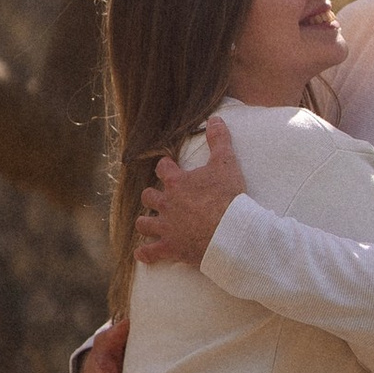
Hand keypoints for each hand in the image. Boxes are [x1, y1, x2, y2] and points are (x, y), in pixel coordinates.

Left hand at [135, 113, 245, 265]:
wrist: (231, 231)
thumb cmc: (228, 197)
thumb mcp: (226, 163)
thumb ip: (219, 140)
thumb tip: (215, 119)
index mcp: (177, 182)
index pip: (163, 168)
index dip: (166, 167)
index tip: (169, 168)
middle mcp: (166, 203)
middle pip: (149, 196)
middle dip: (153, 196)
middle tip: (162, 198)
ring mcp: (166, 227)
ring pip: (144, 223)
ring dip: (146, 222)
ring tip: (150, 223)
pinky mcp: (170, 247)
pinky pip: (150, 252)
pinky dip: (145, 253)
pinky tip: (142, 254)